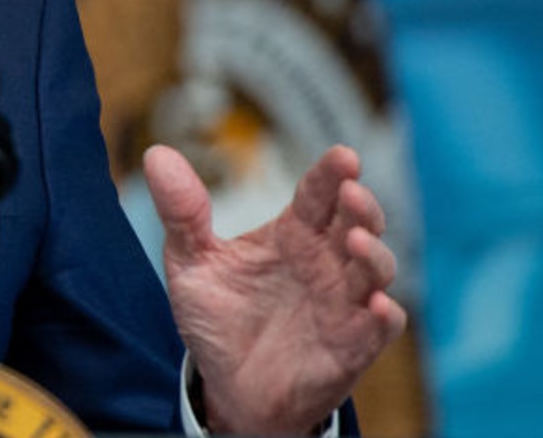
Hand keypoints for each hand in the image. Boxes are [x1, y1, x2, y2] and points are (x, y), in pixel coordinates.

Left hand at [144, 143, 404, 435]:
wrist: (228, 388)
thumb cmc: (218, 320)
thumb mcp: (191, 263)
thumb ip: (181, 212)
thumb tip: (157, 154)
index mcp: (292, 234)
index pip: (318, 195)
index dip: (331, 173)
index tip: (342, 156)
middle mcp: (324, 262)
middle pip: (357, 223)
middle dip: (361, 206)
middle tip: (350, 191)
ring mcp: (343, 302)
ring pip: (376, 269)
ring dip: (374, 254)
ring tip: (356, 241)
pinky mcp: (353, 344)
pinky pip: (381, 326)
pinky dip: (385, 315)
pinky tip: (377, 305)